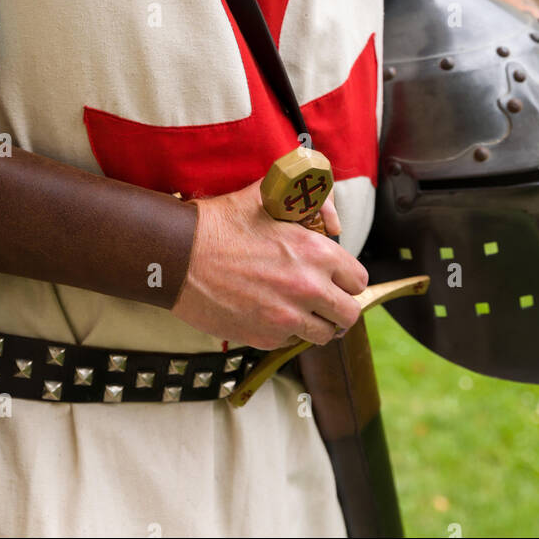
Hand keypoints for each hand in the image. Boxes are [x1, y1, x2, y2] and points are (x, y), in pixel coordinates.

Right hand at [171, 179, 368, 348]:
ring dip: (316, 323)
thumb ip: (308, 201)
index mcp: (315, 252)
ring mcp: (286, 317)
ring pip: (324, 335)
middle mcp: (307, 288)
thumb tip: (333, 220)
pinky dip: (285, 331)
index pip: (358, 280)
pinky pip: (290, 341)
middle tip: (324, 299)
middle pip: (349, 314)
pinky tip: (269, 312)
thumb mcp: (267, 196)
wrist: (179, 256)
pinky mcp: (264, 337)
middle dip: (340, 307)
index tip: (336, 278)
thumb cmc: (220, 224)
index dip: (348, 279)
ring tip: (299, 309)